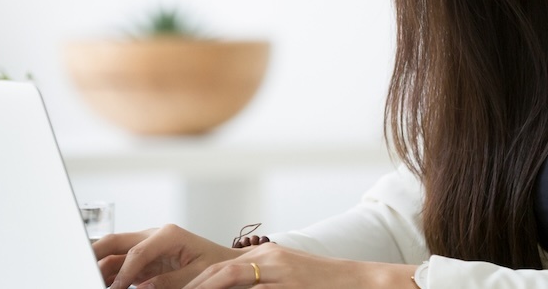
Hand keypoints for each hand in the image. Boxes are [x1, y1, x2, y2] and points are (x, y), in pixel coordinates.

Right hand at [93, 223, 241, 288]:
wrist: (226, 264)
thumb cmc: (216, 265)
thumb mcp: (197, 274)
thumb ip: (169, 281)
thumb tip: (141, 287)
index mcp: (168, 235)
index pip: (136, 253)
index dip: (122, 273)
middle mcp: (154, 236)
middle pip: (115, 241)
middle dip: (94, 254)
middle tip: (79, 269)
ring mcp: (146, 246)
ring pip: (113, 253)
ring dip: (99, 266)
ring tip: (88, 280)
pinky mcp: (144, 258)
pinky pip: (119, 264)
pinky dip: (108, 274)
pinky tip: (101, 284)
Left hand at [182, 242, 417, 288]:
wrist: (364, 282)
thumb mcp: (287, 285)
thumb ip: (256, 288)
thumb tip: (224, 286)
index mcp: (264, 260)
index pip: (216, 271)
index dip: (186, 284)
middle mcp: (266, 260)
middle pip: (214, 272)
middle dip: (182, 286)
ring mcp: (276, 269)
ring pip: (225, 278)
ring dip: (197, 288)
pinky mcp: (287, 278)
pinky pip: (250, 286)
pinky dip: (224, 288)